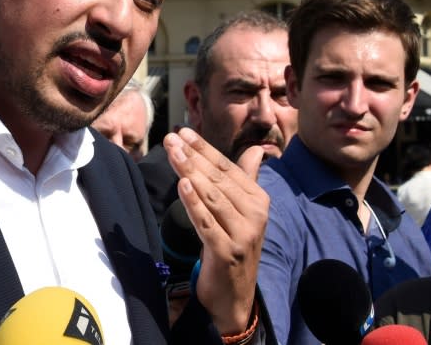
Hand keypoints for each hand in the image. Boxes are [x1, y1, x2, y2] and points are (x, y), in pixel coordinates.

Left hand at [163, 128, 268, 334]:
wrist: (234, 297)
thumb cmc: (234, 247)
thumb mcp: (242, 212)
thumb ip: (246, 179)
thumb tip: (256, 150)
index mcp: (259, 201)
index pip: (228, 168)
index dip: (205, 149)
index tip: (183, 132)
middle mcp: (255, 216)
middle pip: (218, 179)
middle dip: (193, 157)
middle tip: (171, 139)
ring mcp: (243, 235)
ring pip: (212, 198)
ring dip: (190, 173)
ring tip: (173, 154)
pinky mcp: (227, 253)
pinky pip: (207, 224)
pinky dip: (194, 204)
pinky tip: (182, 186)